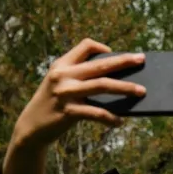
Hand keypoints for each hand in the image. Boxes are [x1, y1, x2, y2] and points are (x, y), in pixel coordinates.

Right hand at [11, 39, 145, 148]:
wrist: (31, 127)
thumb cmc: (52, 104)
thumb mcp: (60, 84)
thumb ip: (79, 77)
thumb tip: (115, 79)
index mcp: (62, 65)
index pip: (85, 46)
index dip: (102, 47)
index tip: (114, 53)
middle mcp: (63, 75)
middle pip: (100, 64)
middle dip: (123, 61)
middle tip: (141, 59)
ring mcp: (66, 93)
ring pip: (102, 86)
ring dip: (125, 88)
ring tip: (141, 91)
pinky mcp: (69, 112)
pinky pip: (97, 114)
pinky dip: (111, 118)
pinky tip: (120, 122)